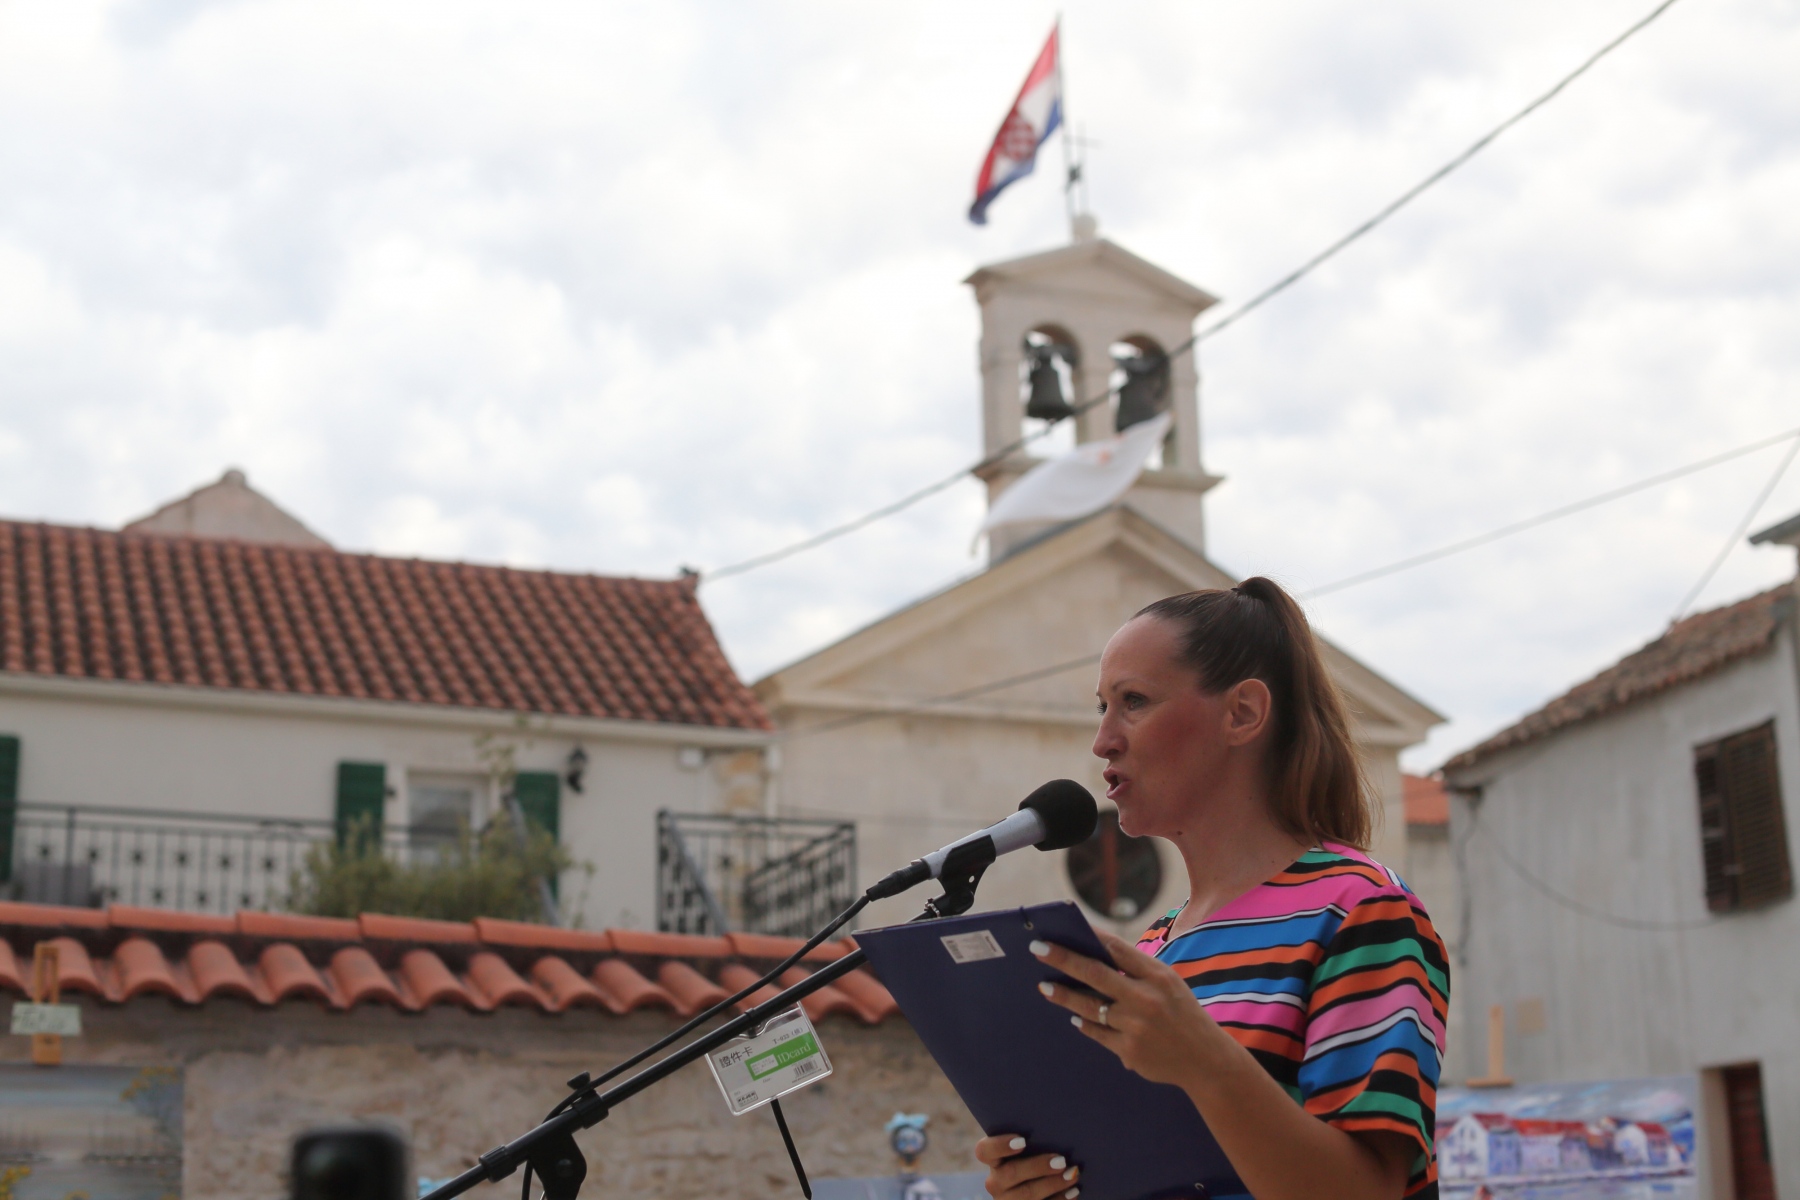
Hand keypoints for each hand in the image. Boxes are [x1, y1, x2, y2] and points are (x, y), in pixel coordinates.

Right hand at [974, 1134, 1079, 1199]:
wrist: (1036, 1187)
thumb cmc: (1037, 1160)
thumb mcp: (1030, 1151)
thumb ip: (1035, 1140)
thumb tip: (1057, 1129)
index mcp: (994, 1160)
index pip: (985, 1151)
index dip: (1000, 1145)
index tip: (1023, 1141)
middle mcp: (996, 1182)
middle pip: (1010, 1173)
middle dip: (1038, 1166)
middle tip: (1061, 1161)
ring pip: (1026, 1194)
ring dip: (1053, 1184)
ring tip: (1073, 1175)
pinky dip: (1059, 1199)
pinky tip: (1073, 1192)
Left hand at [1030, 930, 1233, 1090]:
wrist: (1206, 1061)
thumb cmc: (1182, 1014)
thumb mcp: (1169, 984)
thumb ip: (1137, 971)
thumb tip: (1094, 955)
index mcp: (1158, 976)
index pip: (1116, 949)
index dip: (1088, 936)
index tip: (1065, 927)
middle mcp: (1145, 998)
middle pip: (1094, 973)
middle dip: (1063, 959)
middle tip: (1038, 949)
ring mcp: (1135, 1026)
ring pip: (1089, 1006)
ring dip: (1063, 995)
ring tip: (1045, 987)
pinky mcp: (1128, 1051)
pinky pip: (1097, 1032)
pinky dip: (1083, 1023)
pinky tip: (1073, 1016)